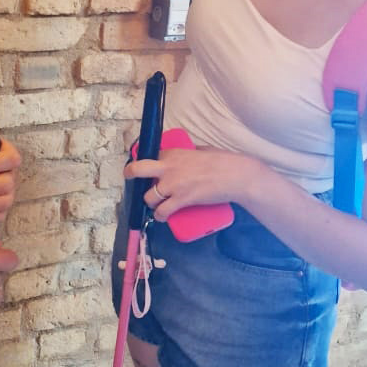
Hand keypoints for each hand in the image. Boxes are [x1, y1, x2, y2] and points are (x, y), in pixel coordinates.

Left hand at [127, 146, 249, 219]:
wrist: (236, 176)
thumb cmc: (223, 161)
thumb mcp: (201, 150)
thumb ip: (189, 154)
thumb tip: (186, 157)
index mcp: (174, 153)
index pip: (151, 156)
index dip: (147, 163)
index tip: (146, 168)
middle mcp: (169, 167)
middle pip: (138, 169)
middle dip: (131, 173)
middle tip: (131, 178)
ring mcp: (173, 185)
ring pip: (149, 197)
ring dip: (151, 202)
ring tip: (157, 204)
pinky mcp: (181, 200)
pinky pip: (162, 211)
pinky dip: (160, 216)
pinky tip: (162, 216)